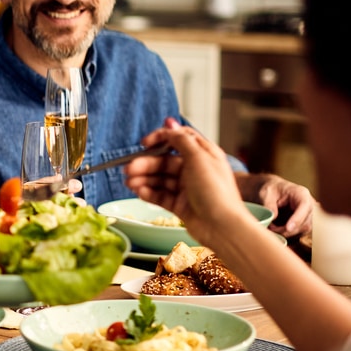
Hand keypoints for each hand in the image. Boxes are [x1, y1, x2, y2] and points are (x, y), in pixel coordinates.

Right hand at [123, 125, 255, 245]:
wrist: (222, 226)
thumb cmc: (215, 191)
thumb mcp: (199, 158)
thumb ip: (182, 140)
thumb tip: (171, 124)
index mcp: (203, 155)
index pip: (178, 140)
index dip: (161, 138)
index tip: (145, 143)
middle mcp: (194, 169)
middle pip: (164, 162)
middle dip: (145, 164)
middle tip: (128, 169)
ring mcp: (186, 188)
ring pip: (160, 179)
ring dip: (143, 179)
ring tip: (129, 183)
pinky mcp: (180, 205)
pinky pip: (160, 195)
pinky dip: (149, 193)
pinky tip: (139, 192)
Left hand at [237, 172, 314, 237]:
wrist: (274, 191)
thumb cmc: (271, 190)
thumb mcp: (266, 194)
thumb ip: (269, 205)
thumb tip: (273, 218)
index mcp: (301, 193)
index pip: (305, 206)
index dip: (297, 218)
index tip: (288, 228)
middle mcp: (309, 204)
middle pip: (305, 221)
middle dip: (288, 229)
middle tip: (271, 229)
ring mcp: (309, 214)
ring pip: (304, 229)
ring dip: (287, 233)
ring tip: (272, 228)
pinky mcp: (305, 222)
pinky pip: (300, 232)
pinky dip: (288, 234)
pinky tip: (277, 230)